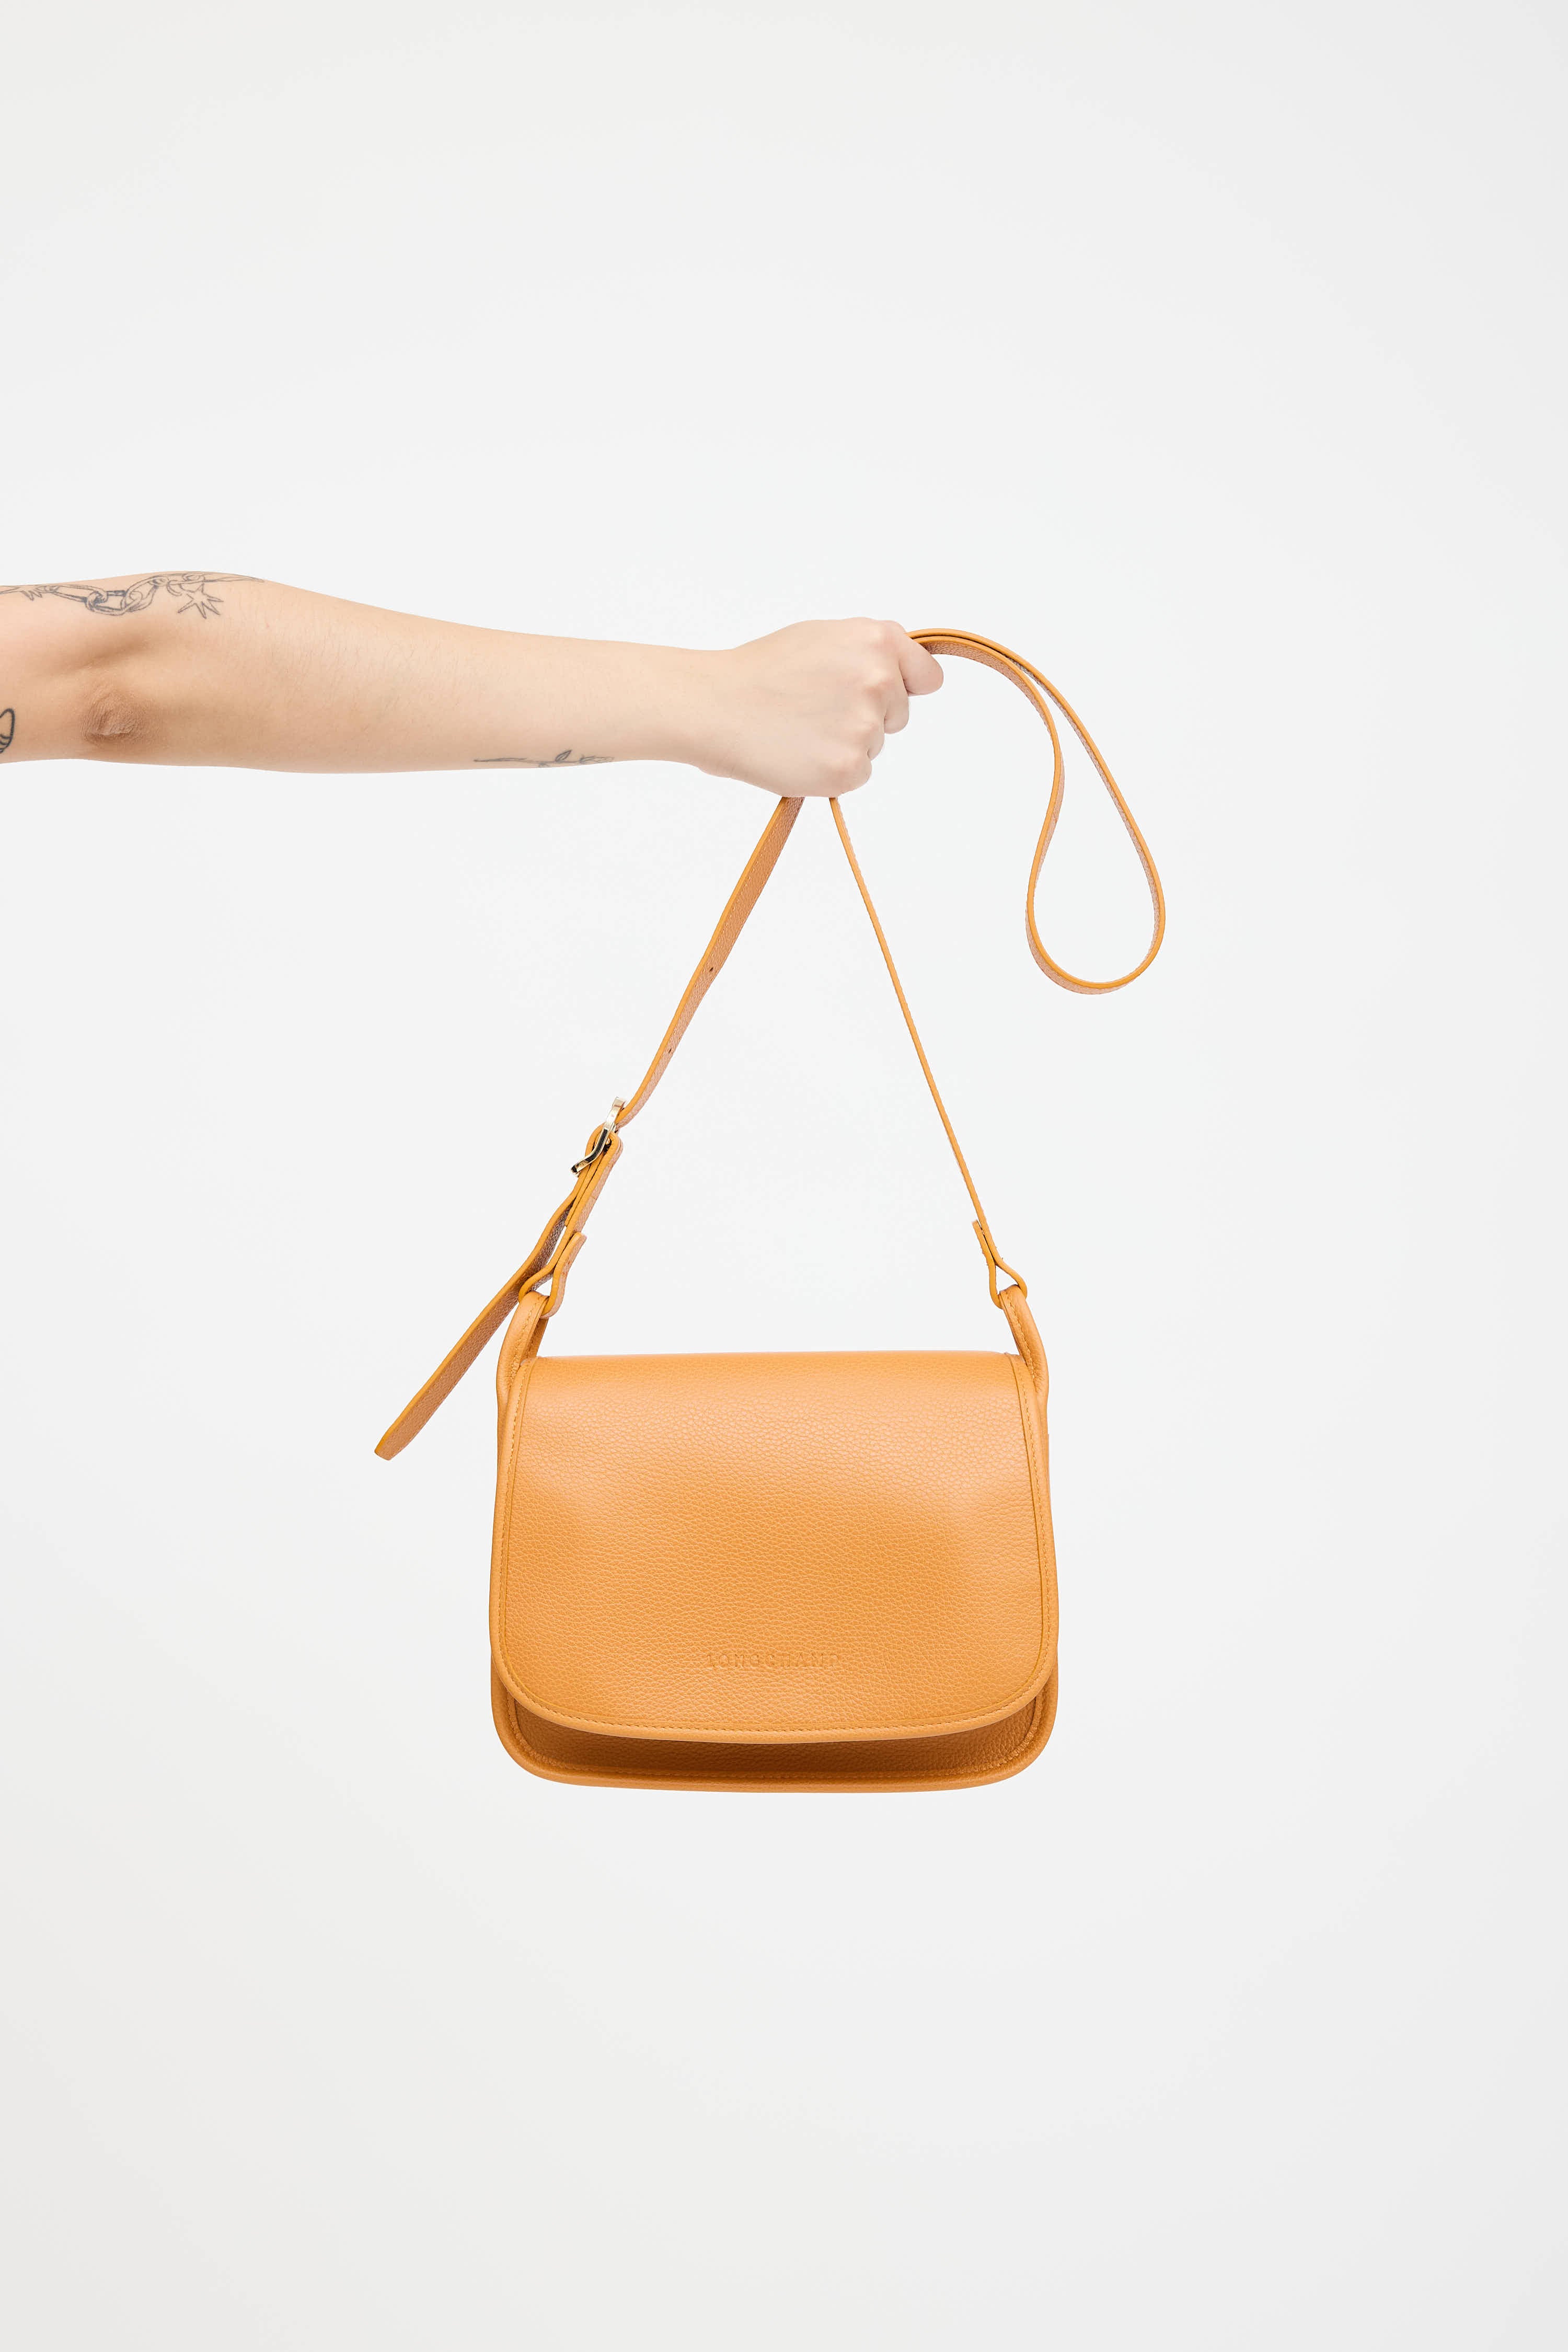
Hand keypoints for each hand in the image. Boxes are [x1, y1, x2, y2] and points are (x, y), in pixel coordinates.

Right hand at [687, 619, 943, 796]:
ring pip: (875, 745)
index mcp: (876, 640)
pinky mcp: (850, 767)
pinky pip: (858, 774)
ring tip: (801, 728)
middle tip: (816, 709)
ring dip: (846, 743)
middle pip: (898, 715)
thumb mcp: (820, 636)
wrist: (716, 706)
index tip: (886, 696)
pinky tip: (800, 752)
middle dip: (868, 715)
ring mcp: (866, 726)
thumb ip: (867, 652)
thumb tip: (902, 674)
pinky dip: (832, 770)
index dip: (906, 687)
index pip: (926, 677)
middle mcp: (879, 679)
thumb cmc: (760, 671)